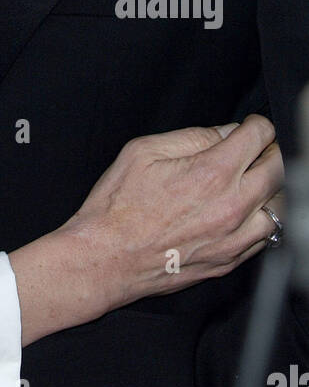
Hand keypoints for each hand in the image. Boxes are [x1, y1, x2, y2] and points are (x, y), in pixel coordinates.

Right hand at [10, 115, 282, 345]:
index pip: (260, 136)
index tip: (250, 127)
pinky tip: (242, 211)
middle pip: (279, 168)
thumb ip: (192, 137)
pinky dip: (261, 219)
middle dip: (269, 151)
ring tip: (249, 181)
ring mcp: (234, 238)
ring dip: (270, 189)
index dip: (256, 124)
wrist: (107, 258)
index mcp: (212, 172)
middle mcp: (232, 206)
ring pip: (280, 206)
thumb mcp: (144, 150)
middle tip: (253, 149)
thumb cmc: (118, 205)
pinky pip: (266, 237)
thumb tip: (225, 133)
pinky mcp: (230, 261)